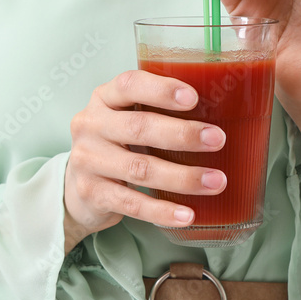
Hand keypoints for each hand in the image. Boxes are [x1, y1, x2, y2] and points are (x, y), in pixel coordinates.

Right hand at [63, 70, 227, 252]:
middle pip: (139, 127)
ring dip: (182, 177)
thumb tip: (223, 111)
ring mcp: (88, 161)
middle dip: (183, 135)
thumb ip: (157, 110)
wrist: (77, 187)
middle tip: (218, 140)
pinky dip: (162, 211)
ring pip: (140, 169)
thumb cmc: (115, 144)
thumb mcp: (126, 118)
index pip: (129, 85)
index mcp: (104, 98)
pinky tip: (186, 214)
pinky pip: (132, 204)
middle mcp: (91, 125)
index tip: (194, 97)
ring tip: (215, 182)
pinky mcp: (92, 193)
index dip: (161, 90)